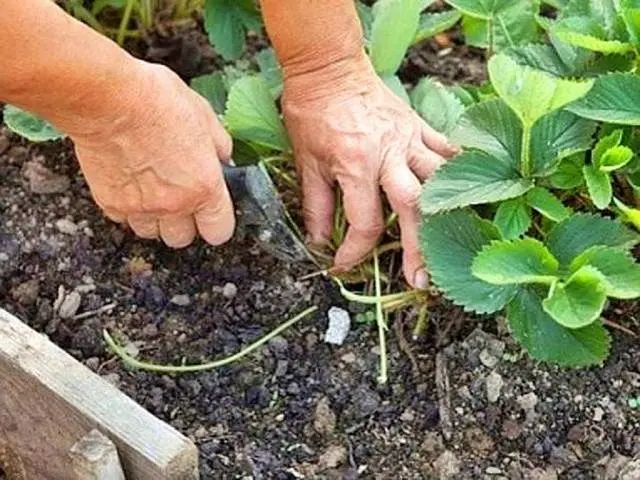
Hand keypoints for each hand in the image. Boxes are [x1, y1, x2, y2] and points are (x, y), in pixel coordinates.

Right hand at [69, 62, 234, 247]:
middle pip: (182, 239)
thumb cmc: (155, 99)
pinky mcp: (110, 203)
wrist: (109, 98)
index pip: (219, 231)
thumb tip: (224, 157)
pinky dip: (127, 207)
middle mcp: (175, 204)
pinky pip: (123, 218)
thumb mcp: (204, 115)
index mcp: (205, 187)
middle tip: (180, 199)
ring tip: (152, 190)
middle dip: (183, 223)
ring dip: (154, 218)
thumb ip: (219, 145)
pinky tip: (129, 183)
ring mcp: (141, 207)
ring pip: (151, 233)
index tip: (212, 213)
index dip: (217, 223)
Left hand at [282, 57, 456, 288]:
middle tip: (420, 280)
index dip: (354, 251)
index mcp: (356, 164)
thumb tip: (318, 242)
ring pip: (440, 180)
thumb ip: (315, 205)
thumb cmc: (313, 114)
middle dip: (419, 247)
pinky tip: (465, 194)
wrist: (329, 69)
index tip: (343, 264)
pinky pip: (447, 150)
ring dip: (447, 214)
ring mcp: (410, 138)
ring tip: (451, 243)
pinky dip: (458, 172)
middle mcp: (389, 154)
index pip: (365, 221)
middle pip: (414, 207)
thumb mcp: (306, 162)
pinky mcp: (419, 126)